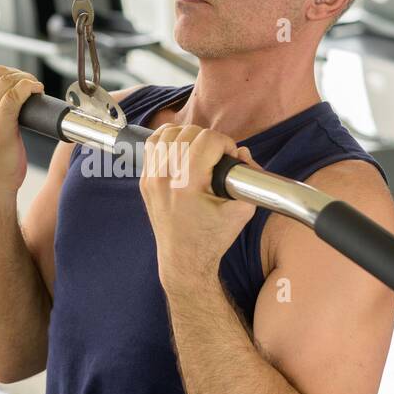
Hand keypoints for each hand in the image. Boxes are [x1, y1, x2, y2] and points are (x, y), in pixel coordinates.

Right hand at [0, 64, 43, 203]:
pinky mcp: (0, 124)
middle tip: (30, 85)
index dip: (7, 71)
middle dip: (19, 74)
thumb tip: (7, 88)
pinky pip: (16, 94)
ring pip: (7, 80)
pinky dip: (29, 87)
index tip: (19, 81)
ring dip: (26, 80)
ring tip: (34, 90)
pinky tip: (36, 91)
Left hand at [139, 124, 257, 287]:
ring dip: (188, 136)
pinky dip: (168, 140)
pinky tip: (181, 149)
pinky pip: (152, 145)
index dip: (226, 144)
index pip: (207, 139)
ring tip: (201, 151)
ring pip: (167, 133)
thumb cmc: (211, 239)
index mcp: (186, 185)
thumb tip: (242, 154)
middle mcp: (164, 178)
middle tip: (218, 156)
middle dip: (209, 139)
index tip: (230, 158)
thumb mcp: (241, 212)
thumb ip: (248, 178)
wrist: (183, 260)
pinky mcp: (145, 181)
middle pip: (188, 133)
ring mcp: (151, 178)